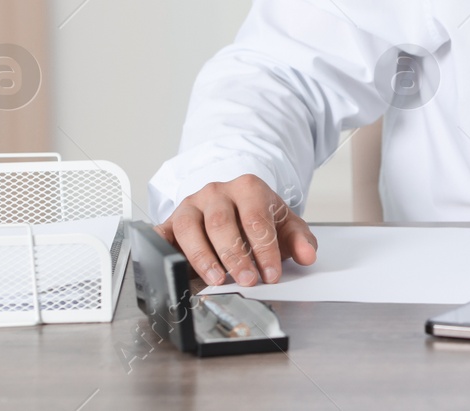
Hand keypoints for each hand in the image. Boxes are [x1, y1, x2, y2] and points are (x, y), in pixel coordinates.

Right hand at [156, 173, 317, 285]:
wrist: (234, 207)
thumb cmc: (259, 218)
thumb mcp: (285, 225)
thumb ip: (300, 240)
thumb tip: (308, 255)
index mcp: (248, 188)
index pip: (256, 218)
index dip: (264, 249)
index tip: (271, 275)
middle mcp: (217, 192)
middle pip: (222, 222)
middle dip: (235, 255)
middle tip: (247, 280)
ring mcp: (191, 204)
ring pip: (190, 227)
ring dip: (203, 257)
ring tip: (217, 280)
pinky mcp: (171, 220)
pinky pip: (162, 233)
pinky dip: (161, 248)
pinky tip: (168, 264)